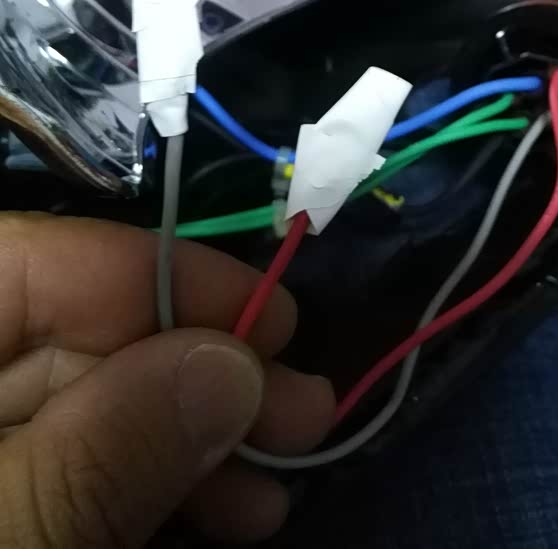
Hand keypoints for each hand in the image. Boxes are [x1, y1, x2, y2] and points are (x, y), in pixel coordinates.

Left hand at [0, 213, 334, 545]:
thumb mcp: (10, 540)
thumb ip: (104, 450)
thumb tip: (234, 364)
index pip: (27, 262)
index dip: (158, 274)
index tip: (269, 318)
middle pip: (76, 335)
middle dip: (201, 367)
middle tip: (303, 409)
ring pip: (90, 405)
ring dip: (198, 431)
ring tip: (282, 472)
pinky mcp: (11, 500)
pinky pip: (84, 465)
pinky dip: (158, 479)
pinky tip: (229, 509)